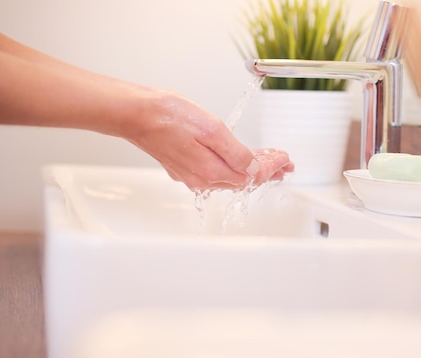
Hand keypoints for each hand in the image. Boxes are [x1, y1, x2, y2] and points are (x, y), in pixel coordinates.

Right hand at [125, 91, 293, 190]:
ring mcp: (191, 174)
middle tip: (284, 165)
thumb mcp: (211, 129)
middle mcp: (201, 179)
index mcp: (211, 171)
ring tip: (268, 162)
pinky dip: (233, 166)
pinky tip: (238, 160)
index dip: (271, 167)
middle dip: (266, 171)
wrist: (136, 114)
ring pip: (230, 176)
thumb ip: (235, 153)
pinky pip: (216, 171)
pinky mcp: (183, 166)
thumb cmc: (169, 116)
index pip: (252, 175)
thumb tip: (253, 169)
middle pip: (243, 180)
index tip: (285, 159)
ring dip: (251, 169)